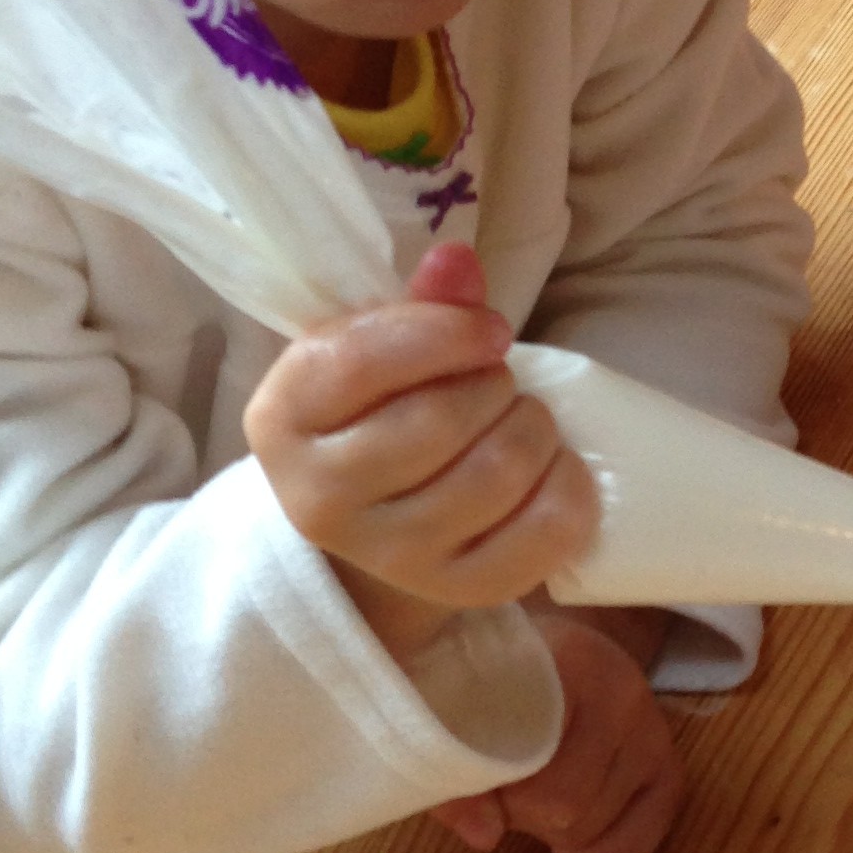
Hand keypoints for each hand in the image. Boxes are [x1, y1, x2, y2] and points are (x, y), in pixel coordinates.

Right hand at [243, 242, 597, 656]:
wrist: (378, 519)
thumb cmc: (379, 415)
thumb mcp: (377, 351)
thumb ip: (419, 307)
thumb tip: (457, 261)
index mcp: (284, 419)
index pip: (362, 362)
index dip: (446, 333)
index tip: (489, 330)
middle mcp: (320, 500)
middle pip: (440, 421)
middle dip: (493, 383)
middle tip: (497, 381)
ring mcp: (388, 557)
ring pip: (496, 474)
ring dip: (533, 428)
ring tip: (520, 419)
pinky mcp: (456, 591)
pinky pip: (542, 533)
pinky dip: (568, 487)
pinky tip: (553, 467)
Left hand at [425, 606, 683, 852]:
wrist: (561, 653)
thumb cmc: (500, 681)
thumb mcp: (460, 703)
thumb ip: (452, 765)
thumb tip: (484, 836)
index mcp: (571, 661)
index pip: (534, 761)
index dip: (497, 790)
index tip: (476, 779)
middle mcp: (625, 693)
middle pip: (565, 807)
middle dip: (522, 814)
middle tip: (505, 788)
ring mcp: (654, 734)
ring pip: (592, 832)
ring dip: (551, 831)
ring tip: (535, 793)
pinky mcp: (671, 772)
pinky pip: (631, 849)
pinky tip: (568, 832)